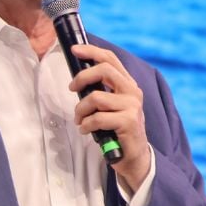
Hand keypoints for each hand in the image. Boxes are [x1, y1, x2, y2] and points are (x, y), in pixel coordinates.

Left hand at [69, 44, 150, 193]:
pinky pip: (97, 118)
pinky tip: (86, 131)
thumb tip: (78, 79)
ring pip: (95, 97)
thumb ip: (100, 91)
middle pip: (103, 70)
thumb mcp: (110, 106)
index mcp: (128, 84)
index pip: (110, 59)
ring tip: (80, 120)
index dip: (92, 51)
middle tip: (72, 88)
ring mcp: (131, 106)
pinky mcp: (127, 121)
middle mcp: (132, 91)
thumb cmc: (116, 130)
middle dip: (82, 77)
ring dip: (81, 110)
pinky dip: (86, 125)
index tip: (74, 50)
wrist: (133, 156)